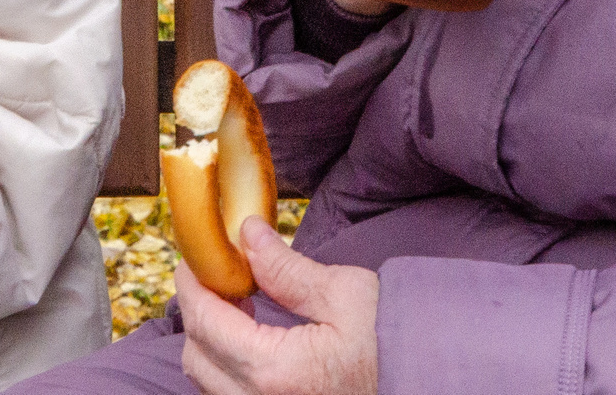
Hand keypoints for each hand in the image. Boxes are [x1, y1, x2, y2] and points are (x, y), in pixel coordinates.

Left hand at [176, 218, 378, 394]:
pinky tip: (252, 341)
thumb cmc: (391, 343)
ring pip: (208, 382)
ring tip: (238, 308)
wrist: (422, 382)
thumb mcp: (344, 295)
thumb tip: (246, 235)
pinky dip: (227, 367)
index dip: (192, 285)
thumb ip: (286, 269)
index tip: (194, 259)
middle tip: (218, 278)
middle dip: (199, 313)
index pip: (205, 323)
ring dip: (211, 342)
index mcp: (274, 371)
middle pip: (197, 357)